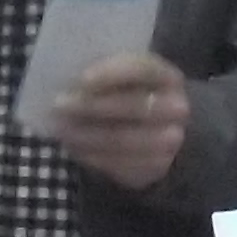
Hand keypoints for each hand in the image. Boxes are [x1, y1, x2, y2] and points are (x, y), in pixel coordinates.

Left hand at [48, 51, 190, 190]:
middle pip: (134, 106)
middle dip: (92, 106)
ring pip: (124, 139)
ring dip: (87, 135)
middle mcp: (177, 108)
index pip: (143, 69)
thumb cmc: (129, 93)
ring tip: (60, 129)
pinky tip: (73, 147)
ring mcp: (172, 141)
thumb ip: (104, 71)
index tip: (81, 79)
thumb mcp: (123, 75)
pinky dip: (92, 156)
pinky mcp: (157, 167)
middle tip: (59, 105)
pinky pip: (121, 165)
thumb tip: (70, 77)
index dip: (112, 73)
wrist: (157, 130)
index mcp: (168, 76)